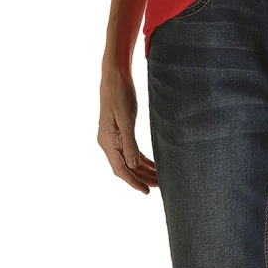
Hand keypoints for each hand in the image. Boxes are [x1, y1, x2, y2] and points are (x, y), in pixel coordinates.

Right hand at [97, 68, 158, 193]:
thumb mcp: (127, 119)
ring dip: (143, 170)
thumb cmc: (120, 94)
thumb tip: (132, 165)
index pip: (120, 169)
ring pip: (128, 160)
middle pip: (125, 167)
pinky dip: (141, 159)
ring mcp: (112, 138)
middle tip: (160, 186)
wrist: (115, 76)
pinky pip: (129, 151)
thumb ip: (129, 143)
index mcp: (107, 141)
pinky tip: (153, 164)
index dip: (134, 182)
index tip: (147, 191)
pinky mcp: (119, 132)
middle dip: (142, 178)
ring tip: (159, 178)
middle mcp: (107, 142)